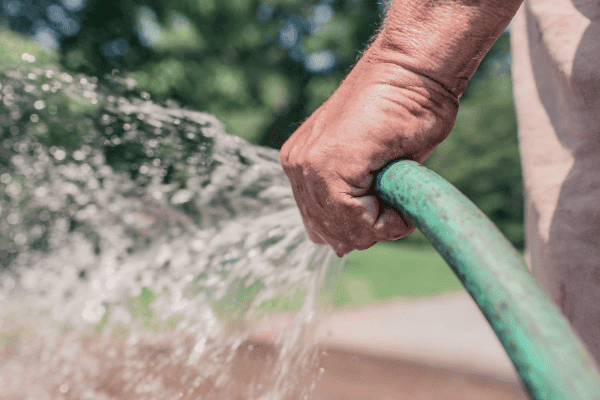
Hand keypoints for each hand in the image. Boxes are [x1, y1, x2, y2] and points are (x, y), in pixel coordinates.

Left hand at [280, 40, 459, 256]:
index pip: (322, 225)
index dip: (362, 228)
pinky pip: (357, 220)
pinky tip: (401, 197)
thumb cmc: (403, 110)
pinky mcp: (328, 165)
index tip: (390, 206)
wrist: (413, 69)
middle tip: (396, 203)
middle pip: (329, 233)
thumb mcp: (372, 165)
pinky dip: (387, 222)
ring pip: (342, 231)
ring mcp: (308, 165)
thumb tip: (340, 248)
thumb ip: (351, 199)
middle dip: (367, 230)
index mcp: (302, 164)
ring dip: (379, 225)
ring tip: (399, 196)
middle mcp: (297, 166)